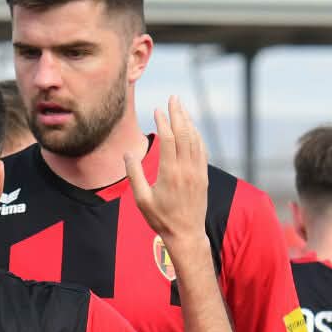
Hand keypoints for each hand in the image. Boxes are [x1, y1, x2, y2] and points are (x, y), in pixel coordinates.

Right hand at [124, 95, 209, 244]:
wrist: (186, 234)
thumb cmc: (161, 219)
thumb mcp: (142, 199)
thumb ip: (134, 175)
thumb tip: (128, 154)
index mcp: (170, 173)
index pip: (169, 139)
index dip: (163, 122)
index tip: (157, 110)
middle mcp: (187, 169)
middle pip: (184, 134)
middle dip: (179, 114)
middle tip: (174, 98)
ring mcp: (198, 172)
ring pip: (195, 140)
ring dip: (189, 122)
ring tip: (182, 108)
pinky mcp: (204, 176)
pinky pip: (202, 150)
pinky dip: (197, 136)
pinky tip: (192, 128)